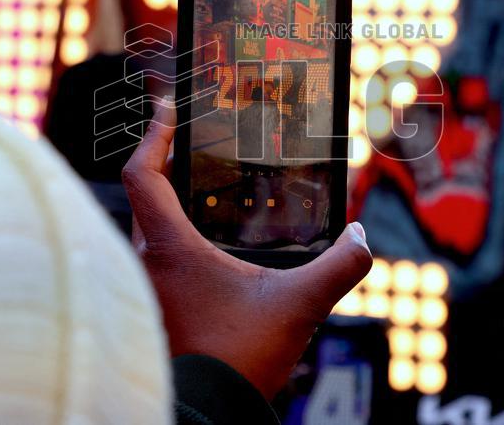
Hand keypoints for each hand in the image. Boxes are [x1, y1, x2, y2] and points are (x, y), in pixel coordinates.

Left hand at [122, 99, 372, 398]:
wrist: (207, 415)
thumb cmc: (236, 361)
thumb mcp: (298, 307)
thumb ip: (337, 269)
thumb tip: (362, 239)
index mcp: (169, 249)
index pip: (141, 174)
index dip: (153, 135)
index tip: (167, 109)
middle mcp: (144, 263)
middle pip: (142, 196)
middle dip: (165, 164)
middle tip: (194, 145)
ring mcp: (143, 289)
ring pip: (144, 229)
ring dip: (167, 204)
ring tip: (205, 191)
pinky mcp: (152, 310)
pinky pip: (150, 258)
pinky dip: (171, 239)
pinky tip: (207, 249)